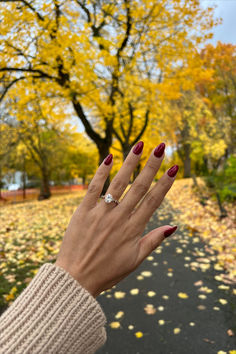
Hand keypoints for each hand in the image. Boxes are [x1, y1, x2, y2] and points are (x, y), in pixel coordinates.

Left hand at [55, 141, 178, 297]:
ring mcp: (101, 212)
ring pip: (119, 182)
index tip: (174, 167)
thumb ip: (153, 241)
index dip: (165, 183)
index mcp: (134, 229)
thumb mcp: (135, 260)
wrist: (76, 279)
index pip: (154, 200)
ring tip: (140, 145)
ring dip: (130, 163)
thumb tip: (173, 227)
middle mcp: (119, 217)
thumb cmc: (108, 272)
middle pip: (139, 186)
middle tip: (161, 147)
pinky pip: (93, 188)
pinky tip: (109, 157)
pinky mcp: (83, 211)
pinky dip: (101, 172)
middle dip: (152, 165)